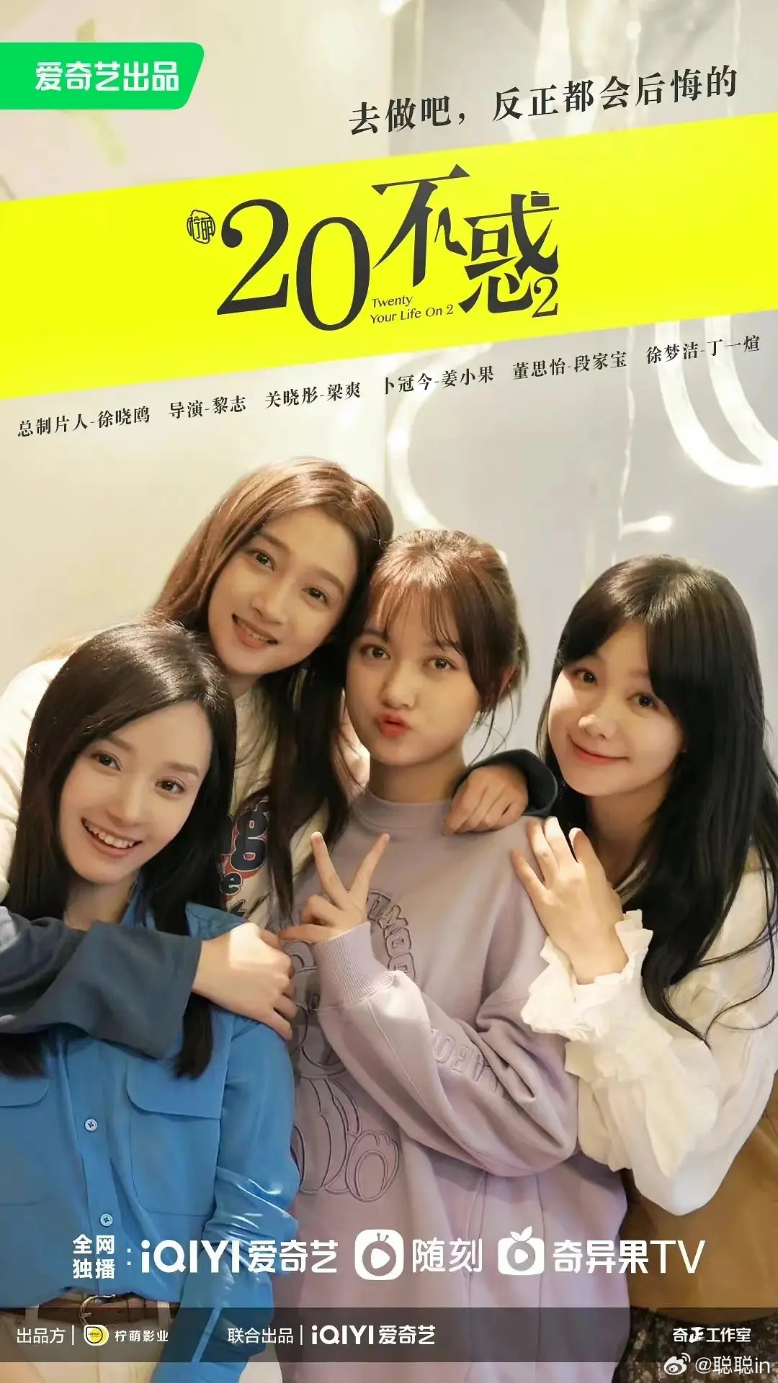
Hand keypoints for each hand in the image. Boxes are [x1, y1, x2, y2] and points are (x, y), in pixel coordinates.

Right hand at [193, 923, 296, 1038]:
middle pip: (291, 988)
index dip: (282, 970)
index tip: (274, 974)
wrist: (208, 966)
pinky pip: (280, 1025)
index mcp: (282, 960)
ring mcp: (273, 998)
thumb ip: (270, 937)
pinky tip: (287, 1035)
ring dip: (287, 1010)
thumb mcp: (252, 930)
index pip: (290, 967)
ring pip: (290, 1008)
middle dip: (285, 991)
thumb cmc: (228, 946)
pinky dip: (286, 1031)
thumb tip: (278, 946)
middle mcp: (282, 980)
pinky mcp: (262, 1013)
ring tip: (283, 1013)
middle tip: (275, 992)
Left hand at [282, 831, 388, 946]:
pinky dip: (292, 932)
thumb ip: (331, 912)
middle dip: (321, 855)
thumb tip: (309, 908)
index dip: (375, 855)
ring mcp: (341, 921)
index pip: (366, 875)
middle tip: (315, 836)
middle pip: (331, 877)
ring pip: (312, 902)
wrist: (357, 979)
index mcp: (356, 905)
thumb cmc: (347, 953)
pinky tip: (286, 937)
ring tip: (309, 930)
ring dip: (305, 915)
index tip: (384, 836)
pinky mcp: (330, 936)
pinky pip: (304, 928)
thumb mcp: (347, 926)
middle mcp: (350, 909)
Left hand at [444, 763, 527, 833]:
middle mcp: (497, 785)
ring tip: (472, 827)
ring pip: (490, 822)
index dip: (454, 822)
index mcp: (479, 778)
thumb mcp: (468, 783)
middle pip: (478, 817)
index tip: (446, 831)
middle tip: (459, 830)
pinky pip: (504, 823)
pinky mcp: (522, 802)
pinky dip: (493, 827)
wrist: (512, 770)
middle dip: (465, 827)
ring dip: (478, 829)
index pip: (465, 807)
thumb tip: (451, 823)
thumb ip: (459, 800)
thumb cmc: (484, 779)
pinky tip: (487, 825)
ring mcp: (511, 794)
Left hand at [511, 818, 627, 982]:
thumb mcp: (611, 894)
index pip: (581, 843)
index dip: (575, 834)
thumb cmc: (608, 924)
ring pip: (542, 854)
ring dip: (535, 836)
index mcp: (592, 872)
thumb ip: (598, 876)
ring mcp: (555, 886)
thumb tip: (588, 864)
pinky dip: (520, 863)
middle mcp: (572, 874)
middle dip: (551, 828)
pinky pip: (527, 878)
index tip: (571, 830)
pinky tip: (513, 852)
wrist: (594, 948)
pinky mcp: (541, 900)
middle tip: (547, 820)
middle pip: (558, 843)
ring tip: (530, 825)